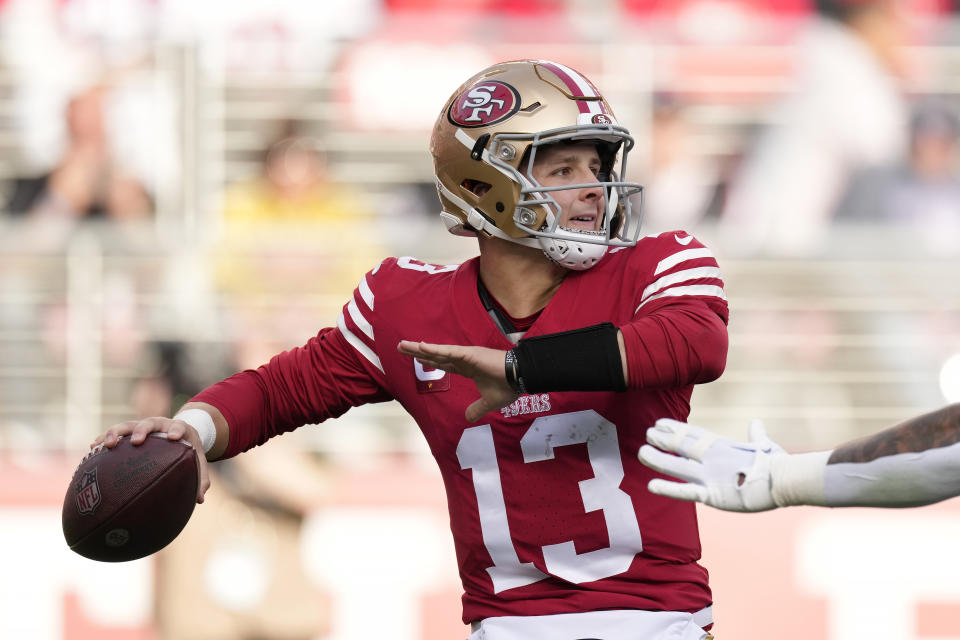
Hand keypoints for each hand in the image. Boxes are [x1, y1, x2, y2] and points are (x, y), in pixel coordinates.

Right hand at [91, 417, 210, 503]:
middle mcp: (159, 425)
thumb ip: (200, 478)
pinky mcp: (128, 431)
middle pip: (149, 422)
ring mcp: (142, 426)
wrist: (178, 432)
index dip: (176, 430)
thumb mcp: (197, 460)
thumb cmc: (188, 450)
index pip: (179, 426)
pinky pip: (114, 433)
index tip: (173, 437)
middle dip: (142, 430)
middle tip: (135, 441)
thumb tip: (199, 500)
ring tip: (105, 445)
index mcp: (179, 429)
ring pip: (127, 425)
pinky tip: (92, 449)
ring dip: (115, 432)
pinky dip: (103, 438)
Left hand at [397, 340, 516, 422]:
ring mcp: (466, 355)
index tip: (417, 358)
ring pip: (437, 351)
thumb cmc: (508, 386)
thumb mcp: (489, 402)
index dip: (430, 360)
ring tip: (403, 345)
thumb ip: (477, 408)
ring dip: (419, 348)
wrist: (520, 377)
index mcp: (468, 368)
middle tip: (401, 347)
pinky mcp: (470, 354)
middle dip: (417, 352)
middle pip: (435, 355)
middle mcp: (464, 359)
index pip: (444, 363)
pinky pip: (448, 352)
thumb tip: (468, 418)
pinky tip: (420, 347)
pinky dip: (434, 350)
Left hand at [638, 418, 784, 511]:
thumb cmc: (780, 463)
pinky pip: (686, 491)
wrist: (787, 479)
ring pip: (677, 465)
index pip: (694, 434)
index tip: (659, 423)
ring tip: (641, 452)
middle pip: (682, 446)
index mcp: (723, 446)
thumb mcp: (765, 444)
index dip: (675, 428)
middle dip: (663, 440)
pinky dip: (668, 489)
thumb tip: (757, 422)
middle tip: (647, 433)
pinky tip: (651, 486)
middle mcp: (712, 457)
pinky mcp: (713, 494)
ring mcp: (711, 475)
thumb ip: (756, 434)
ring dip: (658, 459)